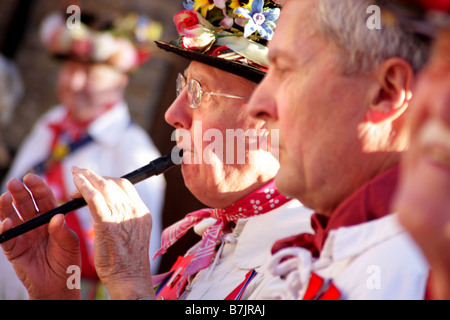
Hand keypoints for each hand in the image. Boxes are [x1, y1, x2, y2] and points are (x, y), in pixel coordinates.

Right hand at [0, 174, 80, 299]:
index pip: (43, 199)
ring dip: (7, 206)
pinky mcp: (14, 249)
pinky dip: (5, 229)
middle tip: (15, 182)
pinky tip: (6, 222)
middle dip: (20, 192)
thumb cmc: (68, 261)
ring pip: (12, 216)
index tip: (32, 178)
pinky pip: (7, 238)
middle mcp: (35, 224)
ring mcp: (23, 235)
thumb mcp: (70, 244)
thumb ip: (63, 231)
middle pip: (25, 204)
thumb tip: (56, 217)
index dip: (37, 188)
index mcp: (51, 218)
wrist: (59, 285)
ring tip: (5, 197)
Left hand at [71, 166, 154, 299]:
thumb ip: (125, 219)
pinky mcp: (108, 222)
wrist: (130, 278)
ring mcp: (122, 214)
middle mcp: (134, 209)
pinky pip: (93, 198)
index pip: (125, 186)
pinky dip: (84, 187)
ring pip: (102, 187)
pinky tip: (75, 184)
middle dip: (94, 176)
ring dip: (86, 178)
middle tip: (80, 172)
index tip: (95, 180)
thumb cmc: (128, 262)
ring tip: (75, 174)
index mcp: (141, 211)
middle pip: (113, 183)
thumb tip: (112, 210)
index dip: (108, 180)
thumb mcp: (133, 235)